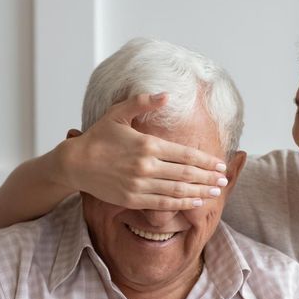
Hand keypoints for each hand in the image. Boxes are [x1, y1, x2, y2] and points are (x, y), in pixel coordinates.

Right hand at [57, 92, 228, 210]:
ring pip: (177, 190)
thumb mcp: (118, 113)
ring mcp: (139, 184)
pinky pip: (162, 203)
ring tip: (215, 192)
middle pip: (186, 173)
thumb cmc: (98, 137)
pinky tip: (195, 201)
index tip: (220, 165)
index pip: (185, 154)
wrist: (74, 163)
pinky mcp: (132, 198)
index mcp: (147, 144)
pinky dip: (181, 203)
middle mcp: (146, 166)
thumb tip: (166, 95)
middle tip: (223, 180)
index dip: (205, 161)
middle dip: (208, 177)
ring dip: (199, 192)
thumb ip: (142, 103)